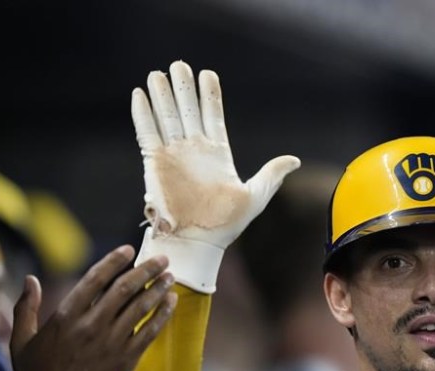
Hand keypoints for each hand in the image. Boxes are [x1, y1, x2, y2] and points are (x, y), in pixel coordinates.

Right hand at [11, 246, 175, 370]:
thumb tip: (31, 279)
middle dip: (146, 270)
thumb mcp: (20, 342)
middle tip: (162, 259)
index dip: (114, 261)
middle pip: (124, 289)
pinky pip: (149, 333)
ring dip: (158, 289)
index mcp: (64, 316)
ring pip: (140, 308)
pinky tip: (171, 303)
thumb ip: (26, 308)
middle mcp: (90, 326)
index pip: (95, 278)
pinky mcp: (125, 362)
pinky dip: (163, 315)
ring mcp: (110, 344)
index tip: (129, 250)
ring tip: (170, 277)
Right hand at [132, 60, 299, 292]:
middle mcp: (194, 150)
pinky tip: (140, 94)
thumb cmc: (227, 224)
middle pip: (187, 110)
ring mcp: (174, 155)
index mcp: (218, 154)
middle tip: (179, 64)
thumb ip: (271, 174)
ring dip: (162, 95)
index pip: (212, 116)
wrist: (199, 242)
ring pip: (167, 117)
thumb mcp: (256, 196)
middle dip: (183, 87)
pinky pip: (147, 133)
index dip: (209, 95)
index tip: (207, 74)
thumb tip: (294, 160)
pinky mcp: (155, 163)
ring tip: (160, 73)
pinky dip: (143, 114)